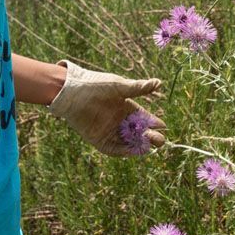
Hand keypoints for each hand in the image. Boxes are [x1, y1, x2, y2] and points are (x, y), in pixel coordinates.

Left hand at [48, 60, 165, 155]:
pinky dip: (123, 151)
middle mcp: (119, 120)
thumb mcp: (119, 86)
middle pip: (138, 132)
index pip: (144, 118)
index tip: (163, 126)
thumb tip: (159, 83)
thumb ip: (138, 88)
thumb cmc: (96, 85)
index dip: (153, 122)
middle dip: (149, 137)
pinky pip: (113, 148)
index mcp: (126, 107)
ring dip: (138, 145)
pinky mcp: (98, 139)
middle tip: (160, 140)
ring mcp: (109, 130)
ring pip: (127, 142)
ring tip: (149, 146)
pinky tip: (132, 151)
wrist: (71, 91)